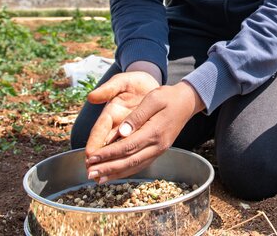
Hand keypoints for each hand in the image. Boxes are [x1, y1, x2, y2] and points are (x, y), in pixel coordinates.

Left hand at [85, 81, 204, 182]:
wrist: (187, 102)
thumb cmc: (168, 97)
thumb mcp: (153, 99)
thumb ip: (137, 115)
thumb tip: (121, 132)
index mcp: (154, 131)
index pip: (127, 146)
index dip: (108, 154)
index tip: (92, 157)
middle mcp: (157, 145)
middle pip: (130, 161)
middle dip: (108, 168)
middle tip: (90, 173)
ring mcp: (159, 150)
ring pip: (135, 166)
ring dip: (116, 174)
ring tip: (99, 178)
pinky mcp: (158, 151)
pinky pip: (141, 164)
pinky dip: (127, 171)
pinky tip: (115, 174)